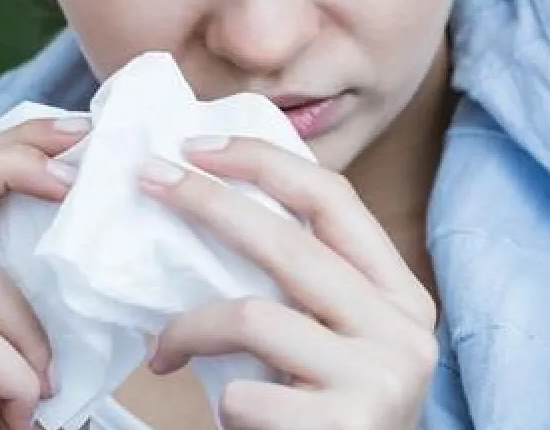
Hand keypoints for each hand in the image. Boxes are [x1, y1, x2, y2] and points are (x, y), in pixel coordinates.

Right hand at [0, 117, 90, 429]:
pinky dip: (20, 379)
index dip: (13, 141)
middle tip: (74, 180)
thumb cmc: (19, 395)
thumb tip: (91, 176)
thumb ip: (30, 256)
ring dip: (30, 325)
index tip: (81, 132)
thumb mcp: (29, 310)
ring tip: (42, 376)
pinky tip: (21, 410)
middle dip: (10, 165)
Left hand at [138, 136, 438, 429]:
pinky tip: (228, 418)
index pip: (333, 199)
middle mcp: (403, 330)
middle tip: (146, 181)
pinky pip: (244, 392)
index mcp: (399, 295)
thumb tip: (205, 200)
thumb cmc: (323, 414)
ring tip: (164, 349)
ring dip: (188, 328)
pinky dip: (219, 400)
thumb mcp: (326, 339)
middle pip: (287, 241)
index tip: (195, 147)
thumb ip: (294, 284)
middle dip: (205, 202)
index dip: (262, 162)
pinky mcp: (346, 425)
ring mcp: (381, 379)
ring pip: (252, 314)